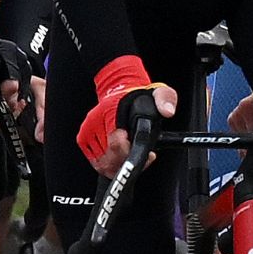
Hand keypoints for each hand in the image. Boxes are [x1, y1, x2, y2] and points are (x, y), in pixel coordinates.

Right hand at [69, 55, 166, 180]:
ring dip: (120, 165)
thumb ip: (165, 99)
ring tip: (132, 154)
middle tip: (142, 155)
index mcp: (111, 111)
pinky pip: (96, 162)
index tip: (146, 152)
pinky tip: (122, 155)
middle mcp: (96, 121)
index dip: (130, 153)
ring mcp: (89, 131)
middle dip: (128, 161)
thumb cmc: (139, 95)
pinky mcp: (84, 138)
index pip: (115, 143)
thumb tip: (167, 111)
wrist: (120, 88)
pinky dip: (110, 165)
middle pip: (109, 159)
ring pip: (102, 164)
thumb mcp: (159, 92)